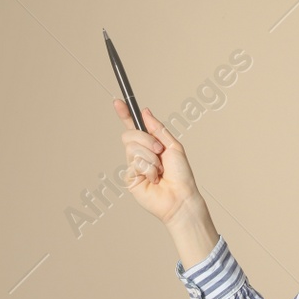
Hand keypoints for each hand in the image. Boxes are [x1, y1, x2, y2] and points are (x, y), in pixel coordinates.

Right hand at [112, 98, 202, 226]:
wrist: (181, 196)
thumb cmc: (181, 175)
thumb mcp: (173, 146)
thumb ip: (157, 129)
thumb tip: (145, 112)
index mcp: (150, 144)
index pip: (133, 126)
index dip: (125, 114)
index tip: (118, 102)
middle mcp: (140, 153)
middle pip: (129, 135)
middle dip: (145, 140)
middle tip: (159, 151)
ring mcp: (133, 166)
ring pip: (132, 149)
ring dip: (150, 157)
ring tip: (159, 169)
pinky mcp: (130, 178)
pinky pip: (134, 164)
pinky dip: (148, 169)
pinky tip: (154, 179)